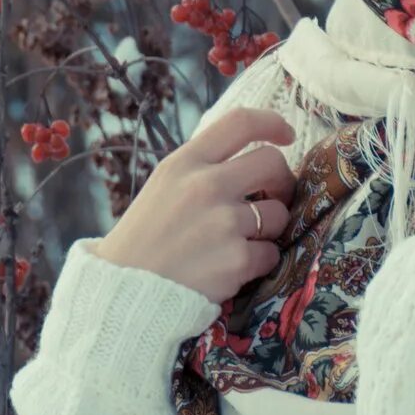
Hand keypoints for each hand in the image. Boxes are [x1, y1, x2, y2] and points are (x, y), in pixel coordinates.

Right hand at [91, 108, 296, 305]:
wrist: (127, 292)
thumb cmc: (146, 239)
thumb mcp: (163, 186)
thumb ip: (201, 168)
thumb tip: (248, 157)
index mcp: (184, 163)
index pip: (240, 122)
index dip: (272, 122)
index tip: (287, 134)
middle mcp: (206, 186)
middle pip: (272, 162)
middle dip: (283, 179)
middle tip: (276, 195)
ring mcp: (224, 223)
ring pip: (278, 213)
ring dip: (269, 228)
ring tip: (240, 240)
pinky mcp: (236, 260)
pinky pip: (271, 254)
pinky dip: (259, 262)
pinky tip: (233, 266)